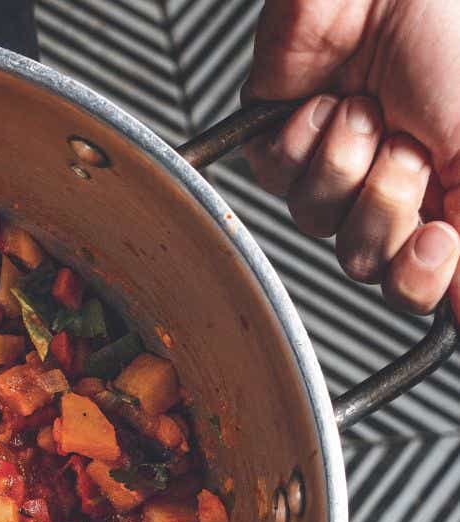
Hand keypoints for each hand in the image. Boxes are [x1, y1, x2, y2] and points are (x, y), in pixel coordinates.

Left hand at [243, 0, 459, 312]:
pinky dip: (304, 136)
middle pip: (363, 261)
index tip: (438, 241)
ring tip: (368, 109)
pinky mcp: (278, 139)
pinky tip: (327, 98)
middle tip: (406, 147)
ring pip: (315, 220)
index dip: (420, 278)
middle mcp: (386, 186)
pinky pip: (276, 177)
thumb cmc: (453, 43)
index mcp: (444, 193)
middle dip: (384, 203)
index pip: (416, 282)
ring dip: (346, 159)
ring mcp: (331, 164)